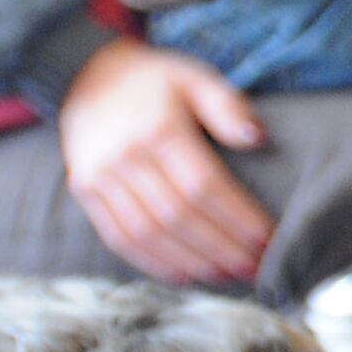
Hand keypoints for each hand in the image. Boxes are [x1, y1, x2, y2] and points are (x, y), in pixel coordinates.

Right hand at [57, 38, 275, 286]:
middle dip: (222, 247)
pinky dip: (153, 262)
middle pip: (179, 216)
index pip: (204, 186)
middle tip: (257, 267)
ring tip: (230, 276)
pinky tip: (186, 275)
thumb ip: (228, 105)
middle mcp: (124, 157)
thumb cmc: (155, 81)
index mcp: (158, 129)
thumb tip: (259, 138)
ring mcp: (98, 178)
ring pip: (149, 234)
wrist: (84, 76)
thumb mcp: (195, 78)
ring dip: (192, 261)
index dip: (237, 217)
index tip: (269, 238)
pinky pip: (118, 238)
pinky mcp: (83, 192)